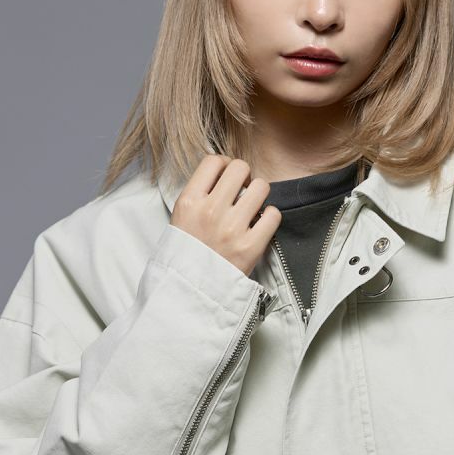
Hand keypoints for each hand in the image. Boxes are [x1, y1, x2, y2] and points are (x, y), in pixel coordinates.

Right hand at [170, 155, 281, 277]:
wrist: (189, 292)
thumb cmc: (185, 254)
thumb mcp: (180, 218)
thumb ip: (199, 194)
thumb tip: (224, 173)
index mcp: (189, 202)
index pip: (213, 161)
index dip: (224, 164)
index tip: (227, 175)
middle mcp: (210, 211)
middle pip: (240, 168)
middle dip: (244, 176)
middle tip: (243, 190)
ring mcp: (232, 229)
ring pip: (261, 187)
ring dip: (259, 194)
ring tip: (252, 207)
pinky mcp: (251, 247)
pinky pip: (273, 215)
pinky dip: (270, 216)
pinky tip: (260, 224)